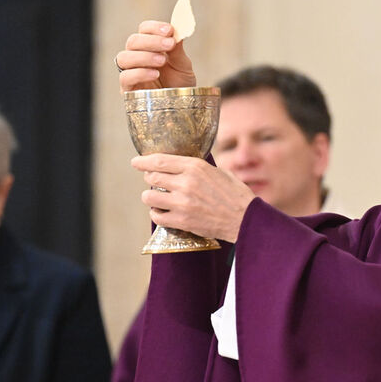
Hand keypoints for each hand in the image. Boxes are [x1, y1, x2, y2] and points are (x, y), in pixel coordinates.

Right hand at [116, 20, 196, 91]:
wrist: (181, 105)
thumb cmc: (180, 84)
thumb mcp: (183, 66)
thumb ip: (178, 50)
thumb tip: (177, 30)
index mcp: (149, 46)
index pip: (144, 30)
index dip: (154, 28)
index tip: (169, 30)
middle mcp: (136, 56)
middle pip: (133, 41)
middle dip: (152, 41)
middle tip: (169, 44)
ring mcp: (130, 72)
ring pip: (124, 57)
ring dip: (144, 56)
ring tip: (162, 61)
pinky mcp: (127, 89)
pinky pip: (125, 77)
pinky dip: (139, 73)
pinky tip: (155, 74)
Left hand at [132, 154, 254, 241]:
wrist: (245, 218)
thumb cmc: (235, 194)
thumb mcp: (219, 171)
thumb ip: (198, 168)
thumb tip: (181, 165)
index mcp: (196, 166)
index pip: (160, 160)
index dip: (143, 161)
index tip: (135, 162)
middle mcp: (186, 182)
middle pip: (152, 177)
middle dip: (150, 178)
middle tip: (153, 181)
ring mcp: (182, 202)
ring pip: (149, 196)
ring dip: (150, 197)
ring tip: (156, 198)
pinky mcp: (182, 220)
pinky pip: (157, 216)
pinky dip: (156, 213)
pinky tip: (162, 212)